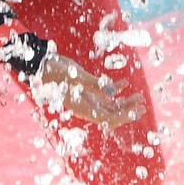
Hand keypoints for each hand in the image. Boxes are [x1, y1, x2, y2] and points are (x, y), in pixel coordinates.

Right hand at [30, 53, 145, 128]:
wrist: (40, 65)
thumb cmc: (54, 71)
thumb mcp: (75, 76)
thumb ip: (94, 84)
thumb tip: (111, 92)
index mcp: (82, 107)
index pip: (107, 119)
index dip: (124, 117)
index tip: (137, 111)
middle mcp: (85, 106)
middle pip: (111, 115)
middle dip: (128, 111)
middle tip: (143, 105)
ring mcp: (86, 99)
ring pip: (109, 106)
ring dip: (125, 102)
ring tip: (139, 96)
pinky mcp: (86, 90)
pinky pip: (104, 94)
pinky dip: (115, 89)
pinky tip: (125, 82)